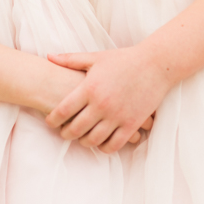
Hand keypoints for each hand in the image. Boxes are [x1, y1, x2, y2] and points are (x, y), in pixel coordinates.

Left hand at [45, 46, 169, 152]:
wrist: (155, 64)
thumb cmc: (124, 59)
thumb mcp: (96, 57)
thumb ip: (71, 60)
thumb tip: (48, 56)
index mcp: (90, 87)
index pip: (63, 110)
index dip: (52, 119)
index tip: (49, 122)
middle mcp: (102, 104)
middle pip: (75, 129)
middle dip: (65, 133)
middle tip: (63, 132)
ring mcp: (117, 116)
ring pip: (93, 140)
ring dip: (83, 142)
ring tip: (81, 138)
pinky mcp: (131, 124)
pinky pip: (113, 145)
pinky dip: (104, 147)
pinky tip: (101, 142)